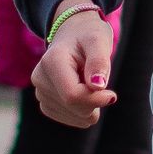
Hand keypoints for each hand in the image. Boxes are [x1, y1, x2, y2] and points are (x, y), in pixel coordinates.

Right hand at [31, 7, 117, 128]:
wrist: (73, 35)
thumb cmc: (88, 36)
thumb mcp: (98, 40)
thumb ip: (99, 61)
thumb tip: (98, 86)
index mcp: (51, 61)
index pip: (73, 96)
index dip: (96, 100)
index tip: (112, 94)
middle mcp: (40, 79)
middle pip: (74, 107)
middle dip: (94, 101)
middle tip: (99, 82)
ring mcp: (40, 92)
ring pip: (74, 116)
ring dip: (90, 105)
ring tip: (87, 81)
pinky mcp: (45, 103)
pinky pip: (71, 118)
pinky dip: (83, 110)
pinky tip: (83, 91)